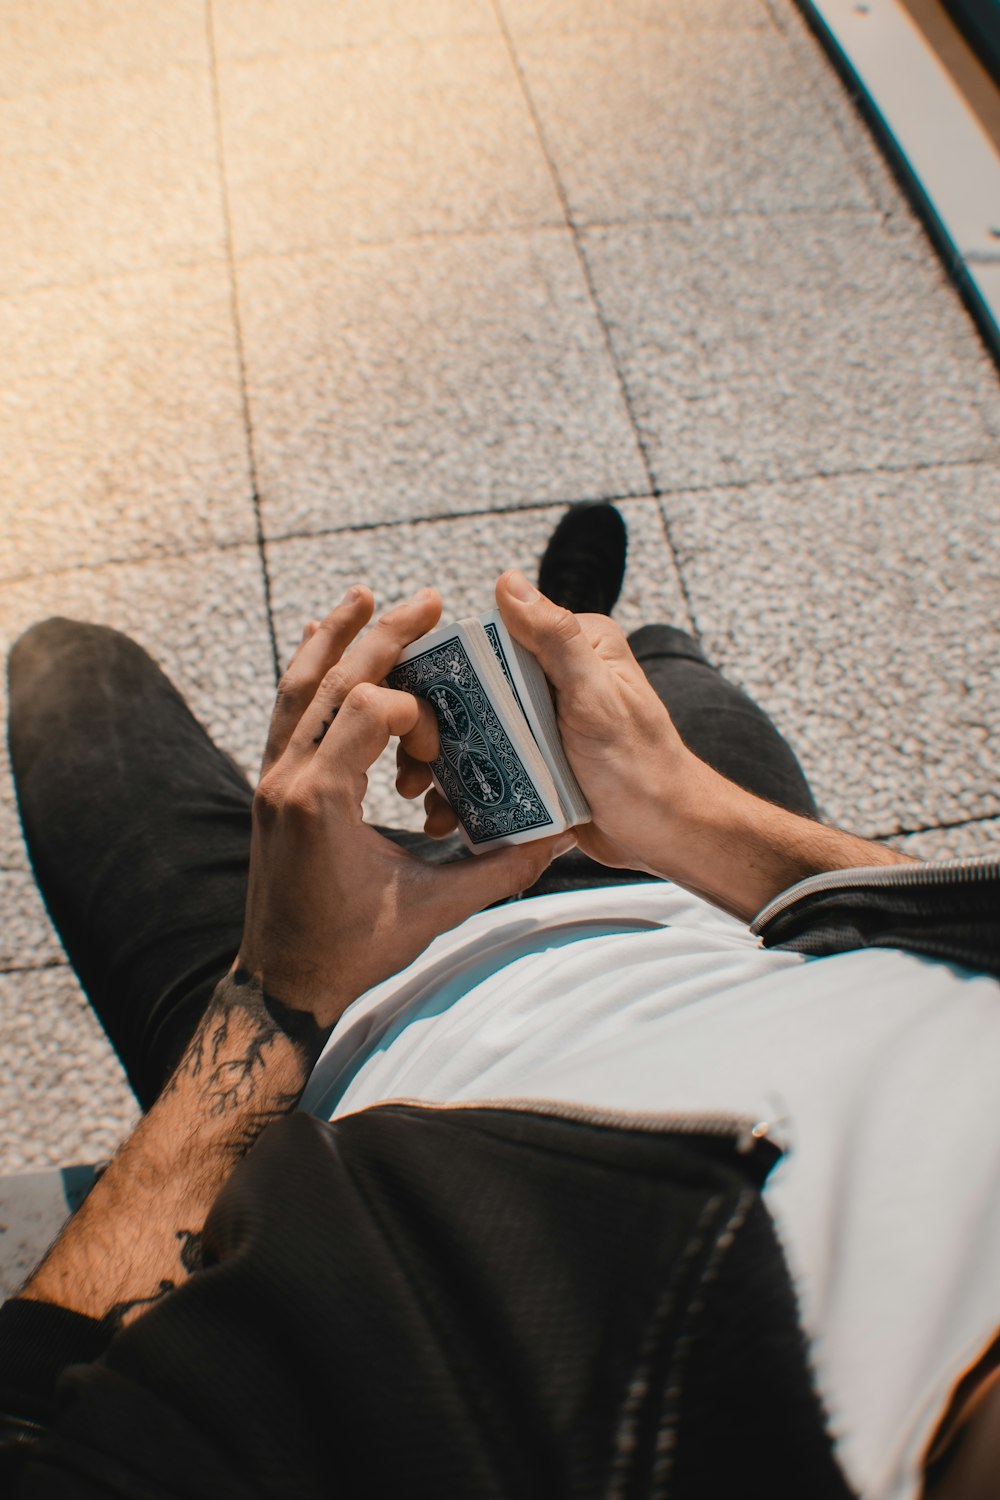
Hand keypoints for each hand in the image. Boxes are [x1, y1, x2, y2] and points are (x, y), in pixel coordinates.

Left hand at [238, 586, 573, 1025]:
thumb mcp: (433, 911)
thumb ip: (497, 870)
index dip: (415, 714)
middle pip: (330, 678)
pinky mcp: (271, 786)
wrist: (281, 982)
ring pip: (297, 686)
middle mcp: (287, 777)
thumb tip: (557, 837)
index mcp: (320, 800)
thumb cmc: (352, 951)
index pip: (366, 708)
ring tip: (365, 598)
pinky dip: (310, 673)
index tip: (439, 755)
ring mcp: (271, 779)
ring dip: (334, 638)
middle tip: (428, 600)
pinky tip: (325, 647)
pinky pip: (287, 712)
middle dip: (382, 636)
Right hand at [399, 571, 702, 873]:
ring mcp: (544, 724)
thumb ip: (555, 639)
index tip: (417, 707)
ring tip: (419, 794)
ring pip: (477, 733)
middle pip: (476, 691)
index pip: (494, 641)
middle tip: (410, 763)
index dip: (450, 671)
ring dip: (444, 764)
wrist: (666, 834)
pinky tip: (444, 813)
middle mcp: (556, 679)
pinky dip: (465, 790)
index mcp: (574, 647)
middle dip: (436, 727)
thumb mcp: (595, 695)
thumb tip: (508, 582)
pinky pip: (491, 769)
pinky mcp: (538, 765)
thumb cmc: (640, 763)